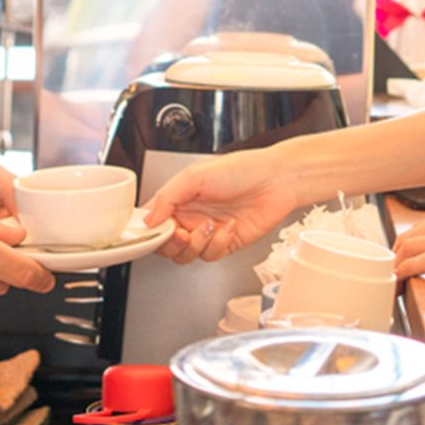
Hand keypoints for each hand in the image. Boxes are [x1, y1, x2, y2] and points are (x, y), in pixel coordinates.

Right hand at [143, 149, 300, 264]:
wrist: (276, 180)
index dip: (149, 230)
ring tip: (209, 225)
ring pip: (186, 255)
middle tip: (181, 233)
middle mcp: (189, 216)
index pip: (152, 221)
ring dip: (196, 244)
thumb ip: (166, 197)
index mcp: (177, 198)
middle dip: (171, 243)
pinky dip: (218, 244)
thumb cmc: (240, 169)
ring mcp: (207, 232)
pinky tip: (228, 226)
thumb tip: (148, 220)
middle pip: (166, 244)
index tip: (152, 232)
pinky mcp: (225, 244)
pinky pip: (211, 255)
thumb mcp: (194, 175)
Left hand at [393, 200, 424, 281]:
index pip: (421, 227)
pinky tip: (401, 277)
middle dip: (395, 256)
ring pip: (413, 246)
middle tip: (389, 273)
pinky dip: (409, 268)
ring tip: (390, 281)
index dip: (405, 245)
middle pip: (411, 237)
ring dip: (396, 265)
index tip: (398, 259)